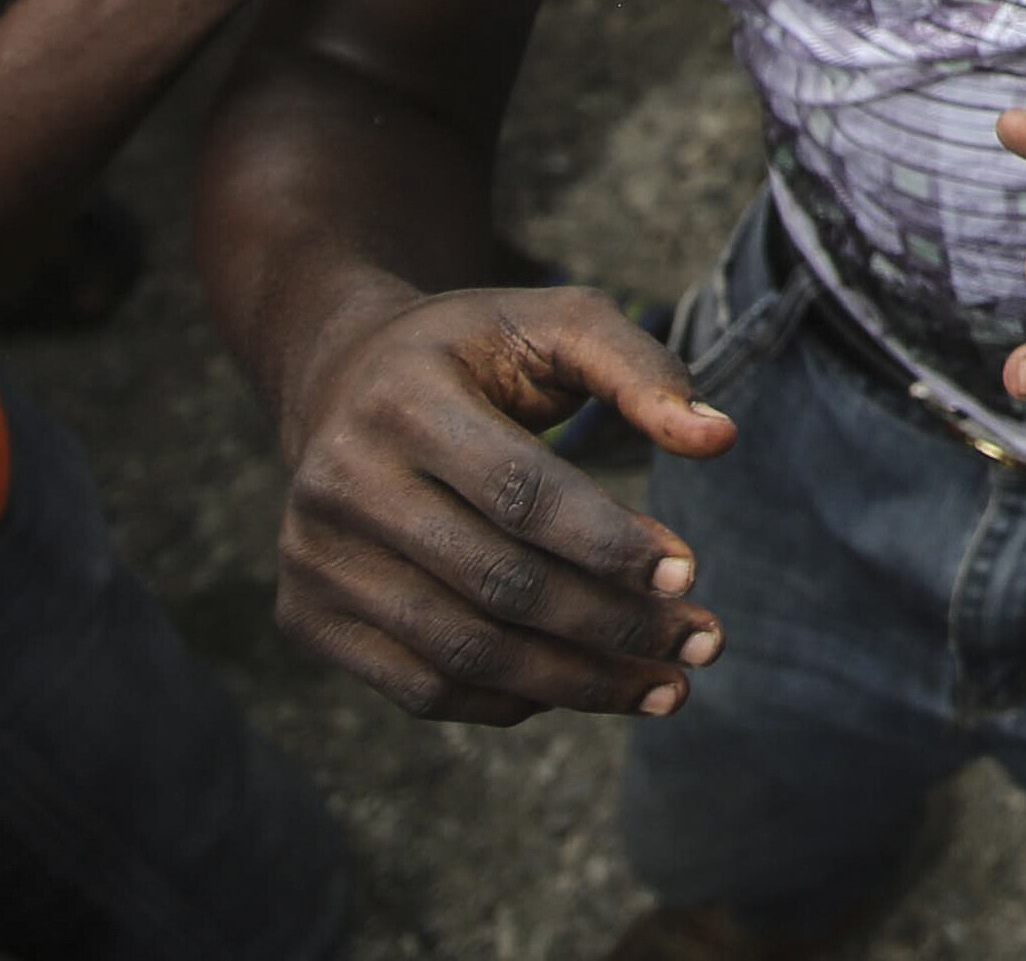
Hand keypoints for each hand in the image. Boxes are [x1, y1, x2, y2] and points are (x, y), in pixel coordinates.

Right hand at [275, 285, 733, 720]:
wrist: (339, 379)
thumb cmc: (475, 350)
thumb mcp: (557, 324)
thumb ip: (641, 370)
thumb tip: (721, 438)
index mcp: (402, 402)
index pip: (518, 492)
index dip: (608, 541)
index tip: (691, 574)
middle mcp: (341, 484)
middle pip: (497, 582)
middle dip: (613, 625)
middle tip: (703, 643)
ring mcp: (313, 558)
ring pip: (462, 650)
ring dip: (577, 683)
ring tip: (667, 689)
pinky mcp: (305, 617)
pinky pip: (419, 687)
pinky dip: (510, 701)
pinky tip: (585, 689)